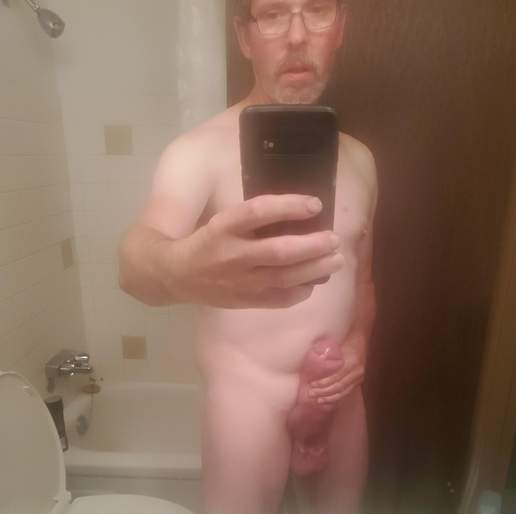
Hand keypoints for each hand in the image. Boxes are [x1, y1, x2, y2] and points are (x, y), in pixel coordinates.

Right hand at [172, 194, 343, 309]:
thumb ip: (254, 219)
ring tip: (336, 260)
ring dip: (314, 269)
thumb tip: (300, 213)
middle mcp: (232, 254)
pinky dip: (300, 291)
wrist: (175, 276)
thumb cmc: (206, 242)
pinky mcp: (244, 301)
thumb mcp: (223, 222)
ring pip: (283, 277)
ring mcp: (240, 281)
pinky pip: (278, 299)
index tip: (316, 204)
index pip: (258, 212)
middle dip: (312, 245)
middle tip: (335, 239)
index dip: (289, 207)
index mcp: (224, 227)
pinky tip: (313, 282)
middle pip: (279, 251)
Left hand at [308, 336, 365, 404]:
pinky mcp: (359, 381)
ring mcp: (359, 377)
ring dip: (330, 398)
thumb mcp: (337, 347)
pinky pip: (347, 392)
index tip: (312, 385)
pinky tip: (328, 400)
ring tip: (319, 400)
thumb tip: (311, 365)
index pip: (336, 377)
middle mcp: (357, 372)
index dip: (323, 383)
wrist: (361, 340)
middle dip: (324, 392)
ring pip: (343, 392)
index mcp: (351, 363)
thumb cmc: (346, 341)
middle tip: (312, 394)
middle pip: (339, 386)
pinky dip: (337, 397)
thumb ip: (327, 356)